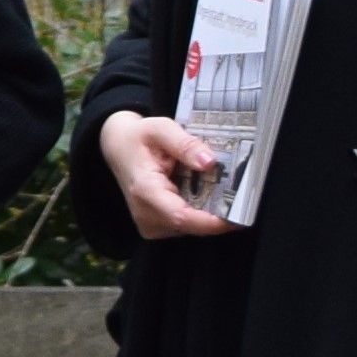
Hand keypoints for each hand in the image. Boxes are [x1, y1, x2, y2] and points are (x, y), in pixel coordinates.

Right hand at [95, 112, 235, 243]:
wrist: (118, 147)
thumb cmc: (138, 138)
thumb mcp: (160, 129)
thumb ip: (185, 143)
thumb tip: (209, 162)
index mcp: (145, 191)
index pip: (182, 217)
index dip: (212, 222)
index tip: (239, 216)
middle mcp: (145, 214)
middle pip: (192, 225)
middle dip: (217, 213)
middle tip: (238, 194)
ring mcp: (149, 224)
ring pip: (191, 228)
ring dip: (208, 212)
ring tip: (216, 188)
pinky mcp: (155, 228)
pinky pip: (186, 227)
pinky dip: (199, 213)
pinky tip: (200, 194)